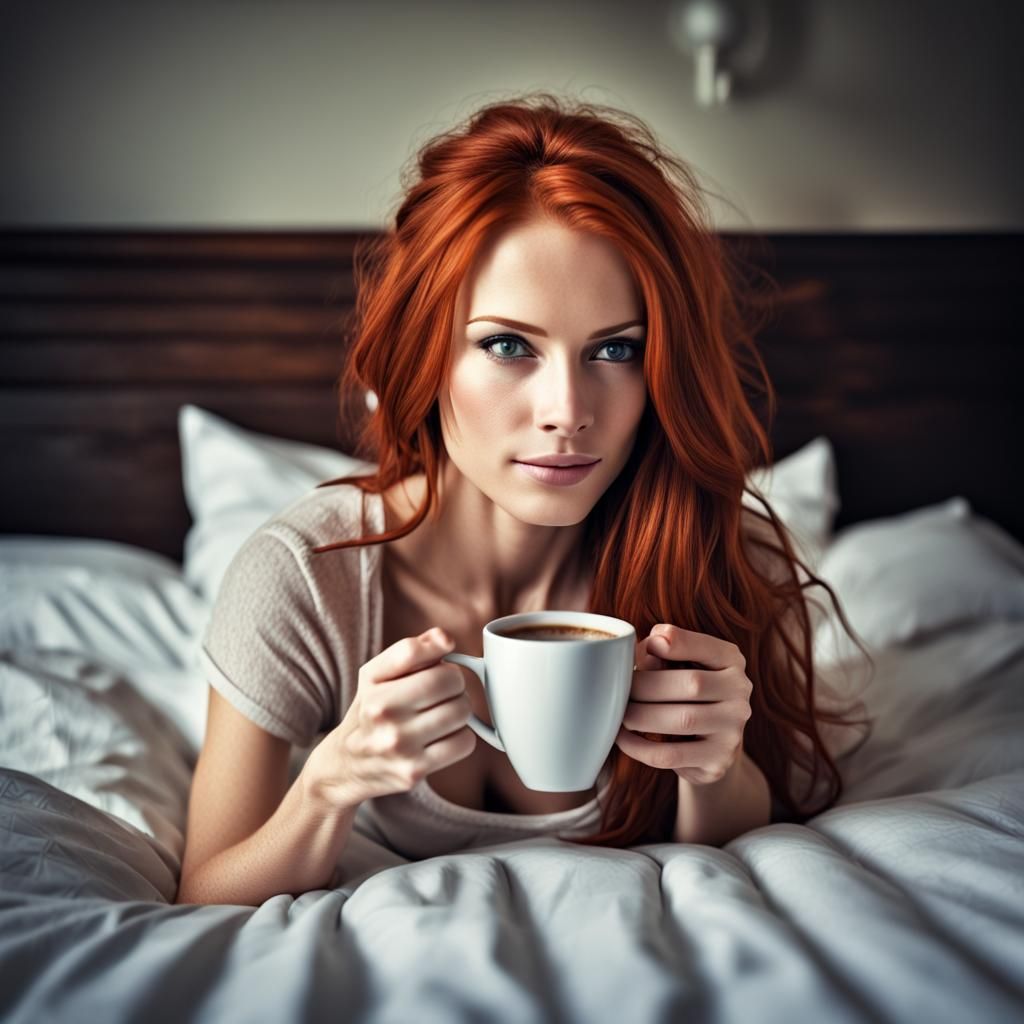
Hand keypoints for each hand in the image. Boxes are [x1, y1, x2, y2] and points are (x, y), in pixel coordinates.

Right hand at [303, 627, 476, 808]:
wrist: (347, 765)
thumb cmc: (371, 711)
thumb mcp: (377, 675)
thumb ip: (411, 650)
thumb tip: (446, 639)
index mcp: (373, 687)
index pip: (416, 652)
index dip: (438, 650)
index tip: (439, 658)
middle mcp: (383, 714)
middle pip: (451, 680)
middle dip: (453, 683)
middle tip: (441, 692)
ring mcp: (399, 745)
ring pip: (462, 711)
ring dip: (459, 710)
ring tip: (440, 714)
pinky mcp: (414, 771)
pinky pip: (464, 743)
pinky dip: (461, 737)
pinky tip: (442, 737)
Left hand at [614, 624, 752, 785]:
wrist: (708, 742)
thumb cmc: (682, 690)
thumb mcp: (678, 664)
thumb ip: (664, 651)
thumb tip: (651, 647)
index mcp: (730, 660)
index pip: (707, 647)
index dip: (679, 643)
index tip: (651, 644)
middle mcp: (740, 692)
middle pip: (692, 684)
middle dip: (647, 686)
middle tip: (620, 690)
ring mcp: (733, 728)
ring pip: (682, 721)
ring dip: (641, 716)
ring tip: (620, 714)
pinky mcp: (718, 759)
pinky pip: (672, 754)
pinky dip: (640, 746)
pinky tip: (624, 738)